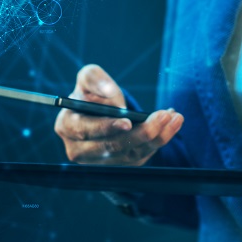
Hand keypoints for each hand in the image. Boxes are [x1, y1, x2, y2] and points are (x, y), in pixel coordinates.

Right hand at [53, 64, 183, 165]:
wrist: (99, 108)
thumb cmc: (91, 91)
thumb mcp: (89, 77)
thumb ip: (95, 78)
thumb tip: (111, 95)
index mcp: (67, 126)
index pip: (86, 130)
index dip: (107, 127)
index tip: (127, 121)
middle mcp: (80, 150)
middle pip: (112, 146)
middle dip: (141, 132)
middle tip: (164, 116)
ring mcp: (99, 161)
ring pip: (131, 154)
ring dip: (157, 137)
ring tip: (174, 117)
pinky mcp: (118, 164)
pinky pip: (140, 156)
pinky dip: (158, 141)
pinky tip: (172, 125)